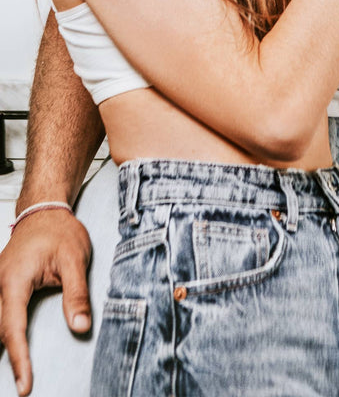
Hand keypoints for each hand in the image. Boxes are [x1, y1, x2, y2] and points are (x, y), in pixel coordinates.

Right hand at [0, 210, 91, 394]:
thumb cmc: (60, 231)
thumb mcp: (75, 259)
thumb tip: (80, 327)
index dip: (19, 359)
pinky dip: (4, 331)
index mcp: (15, 281)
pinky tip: (10, 344)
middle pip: (0, 331)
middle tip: (23, 386)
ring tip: (17, 371)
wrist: (44, 210)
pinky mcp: (0, 285)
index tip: (25, 385)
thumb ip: (76, 294)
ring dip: (4, 344)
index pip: (13, 329)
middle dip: (9, 359)